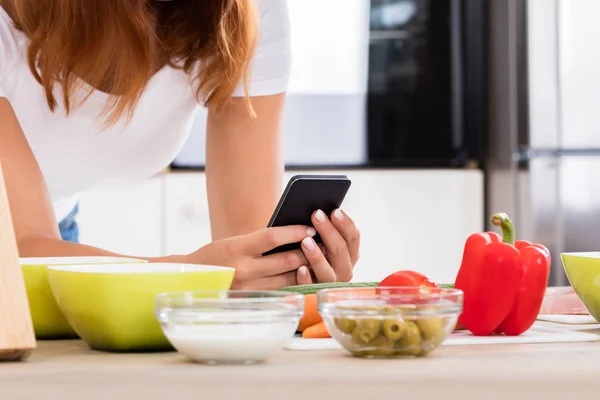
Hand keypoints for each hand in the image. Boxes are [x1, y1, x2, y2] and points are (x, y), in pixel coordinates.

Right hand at [191, 225, 316, 289]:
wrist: (190, 282)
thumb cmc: (214, 258)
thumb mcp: (232, 243)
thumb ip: (258, 242)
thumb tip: (292, 236)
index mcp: (236, 248)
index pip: (271, 237)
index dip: (293, 232)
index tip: (309, 228)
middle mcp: (242, 270)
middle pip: (285, 261)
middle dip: (307, 251)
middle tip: (324, 243)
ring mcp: (248, 288)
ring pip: (287, 279)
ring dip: (306, 269)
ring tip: (319, 259)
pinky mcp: (252, 301)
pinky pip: (280, 292)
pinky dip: (295, 284)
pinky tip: (306, 277)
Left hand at [296, 208, 359, 284]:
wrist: (294, 280)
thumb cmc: (311, 253)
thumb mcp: (323, 242)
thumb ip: (325, 231)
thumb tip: (318, 213)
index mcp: (350, 255)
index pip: (353, 238)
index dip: (346, 224)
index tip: (335, 211)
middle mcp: (343, 271)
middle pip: (340, 251)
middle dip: (329, 232)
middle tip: (316, 216)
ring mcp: (330, 285)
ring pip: (328, 272)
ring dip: (317, 256)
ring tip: (306, 241)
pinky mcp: (313, 295)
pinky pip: (310, 288)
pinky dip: (306, 278)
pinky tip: (300, 269)